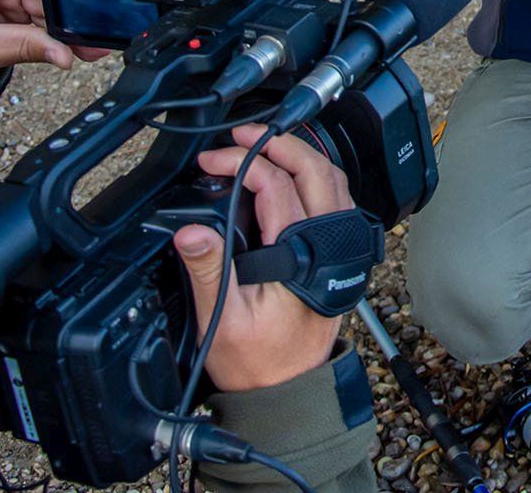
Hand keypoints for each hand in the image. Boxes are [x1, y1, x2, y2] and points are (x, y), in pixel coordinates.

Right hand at [174, 125, 349, 391]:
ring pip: (333, 181)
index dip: (242, 163)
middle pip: (315, 170)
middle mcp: (328, 247)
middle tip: (242, 136)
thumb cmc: (257, 362)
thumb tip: (191, 231)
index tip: (212, 161)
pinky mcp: (339, 256)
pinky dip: (316, 177)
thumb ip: (209, 270)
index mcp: (300, 256)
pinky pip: (337, 201)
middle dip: (279, 142)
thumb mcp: (221, 320)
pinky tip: (292, 176)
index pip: (276, 186)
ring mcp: (339, 250)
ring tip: (265, 145)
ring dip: (302, 155)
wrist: (289, 393)